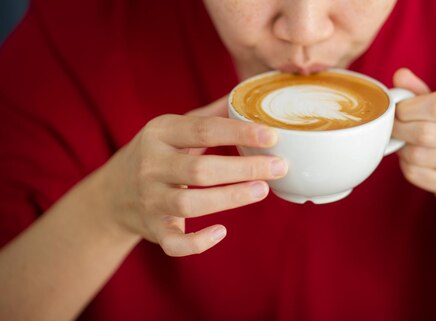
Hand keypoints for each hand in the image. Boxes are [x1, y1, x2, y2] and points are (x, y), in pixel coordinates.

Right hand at [99, 97, 287, 255]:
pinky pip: (174, 242)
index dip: (238, 132)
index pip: (202, 130)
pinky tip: (221, 232)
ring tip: (262, 190)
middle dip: (243, 168)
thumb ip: (209, 115)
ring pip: (189, 203)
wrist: (112, 194)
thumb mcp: (173, 129)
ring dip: (230, 198)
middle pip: (199, 169)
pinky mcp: (153, 229)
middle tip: (279, 166)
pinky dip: (196, 242)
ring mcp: (150, 199)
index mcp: (160, 133)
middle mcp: (151, 165)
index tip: (272, 136)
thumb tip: (244, 95)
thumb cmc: (157, 155)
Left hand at [392, 69, 435, 230]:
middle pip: (427, 134)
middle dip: (400, 130)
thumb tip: (399, 75)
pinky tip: (411, 159)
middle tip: (392, 128)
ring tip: (403, 143)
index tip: (397, 110)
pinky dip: (407, 167)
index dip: (408, 110)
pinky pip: (420, 176)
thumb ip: (418, 90)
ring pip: (422, 157)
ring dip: (403, 150)